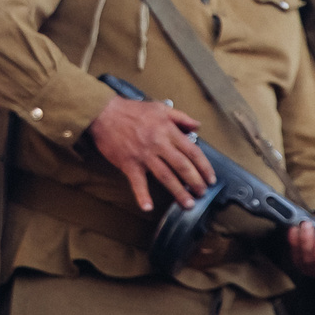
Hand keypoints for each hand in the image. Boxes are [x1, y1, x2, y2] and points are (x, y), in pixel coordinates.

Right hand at [87, 96, 213, 211]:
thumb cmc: (131, 110)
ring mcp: (143, 155)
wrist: (104, 113)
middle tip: (202, 193)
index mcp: (167, 130)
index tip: (210, 178)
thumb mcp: (159, 108)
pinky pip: (137, 182)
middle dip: (195, 182)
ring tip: (188, 204)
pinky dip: (142, 195)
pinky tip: (148, 207)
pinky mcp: (129, 163)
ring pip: (166, 176)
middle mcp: (158, 143)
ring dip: (178, 192)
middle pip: (182, 166)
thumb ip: (180, 117)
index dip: (204, 166)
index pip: (192, 151)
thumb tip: (197, 125)